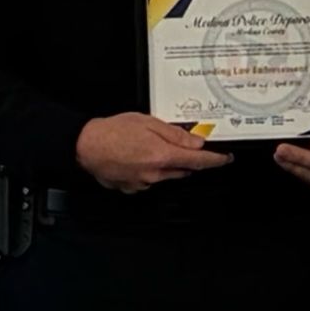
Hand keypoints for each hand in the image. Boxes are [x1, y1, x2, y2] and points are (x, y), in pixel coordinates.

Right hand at [74, 113, 231, 194]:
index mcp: (162, 156)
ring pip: (165, 175)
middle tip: (176, 144)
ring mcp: (143, 183)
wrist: (84, 145)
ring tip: (147, 147)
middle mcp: (155, 173)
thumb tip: (196, 142)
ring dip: (165, 164)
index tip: (225, 159)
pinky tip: (136, 158)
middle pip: (183, 169)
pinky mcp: (131, 188)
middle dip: (185, 158)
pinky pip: (148, 180)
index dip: (215, 160)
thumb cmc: (112, 131)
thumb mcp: (148, 122)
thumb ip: (175, 134)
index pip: (199, 162)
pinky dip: (148, 170)